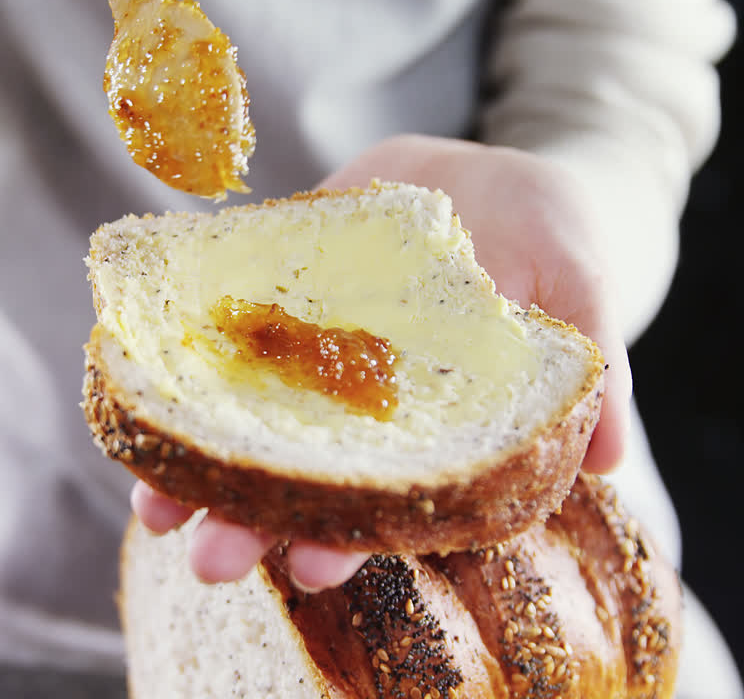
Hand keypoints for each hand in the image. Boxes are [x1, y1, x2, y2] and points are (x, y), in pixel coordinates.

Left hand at [132, 134, 631, 588]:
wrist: (487, 173)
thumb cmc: (549, 236)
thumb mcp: (586, 284)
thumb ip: (597, 369)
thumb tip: (612, 458)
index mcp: (429, 425)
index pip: (385, 501)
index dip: (352, 539)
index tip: (314, 570)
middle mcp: (360, 403)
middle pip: (301, 477)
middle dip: (256, 521)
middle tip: (211, 560)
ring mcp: (311, 349)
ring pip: (246, 420)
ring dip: (198, 464)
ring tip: (154, 506)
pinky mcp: (275, 287)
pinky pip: (218, 330)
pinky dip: (178, 362)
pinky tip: (131, 388)